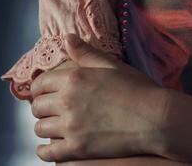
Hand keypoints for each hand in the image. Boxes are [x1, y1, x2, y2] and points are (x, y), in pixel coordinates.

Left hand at [30, 33, 172, 162]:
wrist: (154, 117)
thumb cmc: (136, 88)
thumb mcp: (111, 65)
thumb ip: (86, 53)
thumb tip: (67, 38)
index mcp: (75, 77)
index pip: (40, 83)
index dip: (41, 88)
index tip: (47, 92)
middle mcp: (67, 100)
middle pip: (37, 106)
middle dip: (44, 106)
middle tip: (55, 109)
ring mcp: (70, 126)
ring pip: (40, 129)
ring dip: (47, 126)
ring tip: (59, 125)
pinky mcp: (76, 149)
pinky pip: (46, 153)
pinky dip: (47, 151)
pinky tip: (56, 146)